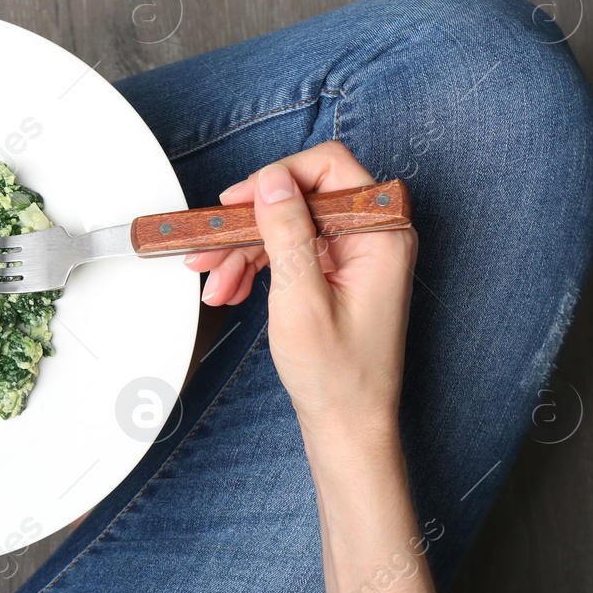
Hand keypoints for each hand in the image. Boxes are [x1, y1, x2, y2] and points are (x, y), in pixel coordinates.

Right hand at [185, 141, 417, 446]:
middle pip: (301, 197)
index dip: (276, 178)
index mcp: (382, 235)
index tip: (237, 201)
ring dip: (244, 250)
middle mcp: (374, 237)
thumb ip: (287, 231)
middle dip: (250, 223)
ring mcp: (357, 254)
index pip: (329, 167)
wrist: (348, 425)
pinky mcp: (339, 272)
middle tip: (211, 244)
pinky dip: (256, 266)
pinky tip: (231, 288)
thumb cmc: (339, 376)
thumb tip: (271, 180)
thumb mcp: (301, 298)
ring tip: (215, 282)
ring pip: (288, 224)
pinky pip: (290, 249)